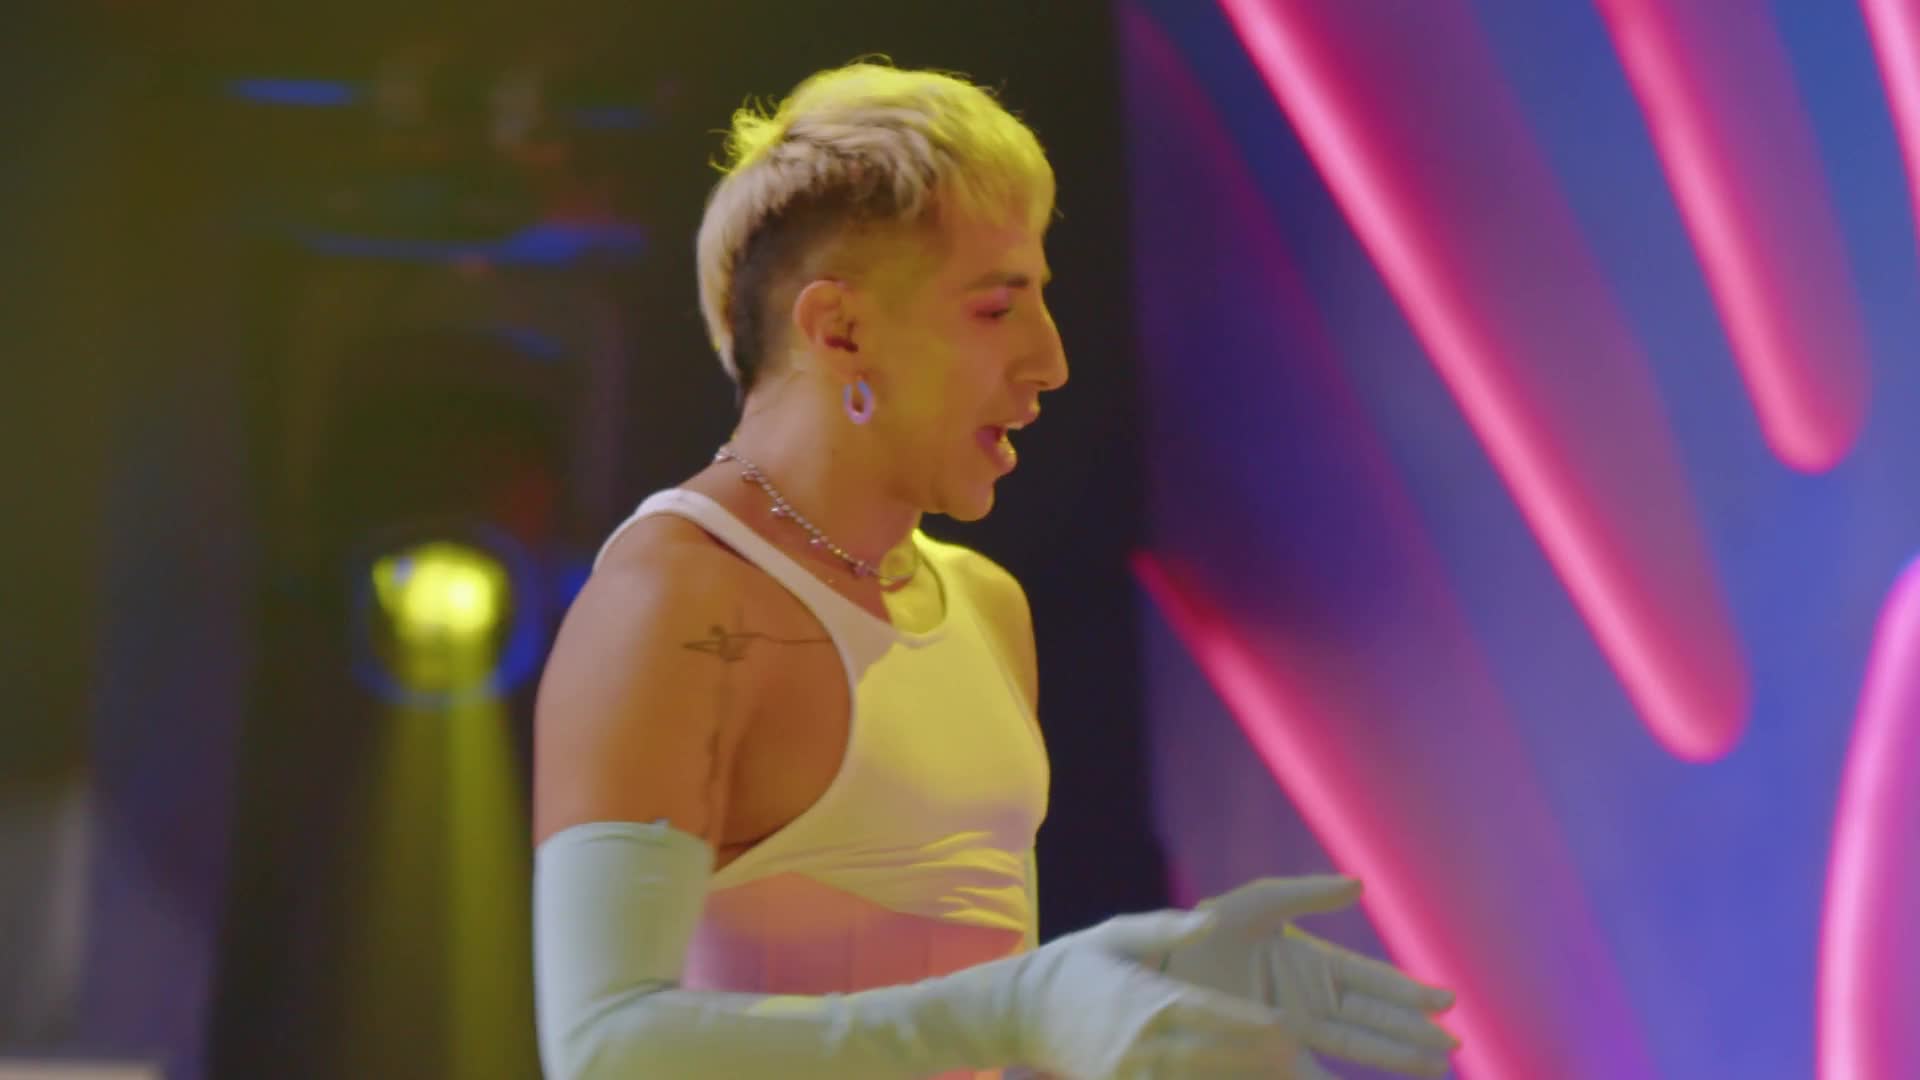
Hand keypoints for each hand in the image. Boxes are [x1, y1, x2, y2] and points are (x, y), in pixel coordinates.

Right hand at [1004, 907, 1308, 1078]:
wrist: (1017, 1011)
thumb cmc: (1073, 964)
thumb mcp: (1116, 933)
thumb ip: (1167, 929)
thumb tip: (1213, 920)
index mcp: (1148, 999)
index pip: (1213, 1015)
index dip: (1254, 1025)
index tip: (1289, 1030)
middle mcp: (1143, 1043)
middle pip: (1214, 1061)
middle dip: (1258, 1065)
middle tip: (1296, 1064)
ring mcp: (1129, 1076)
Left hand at [1162, 877, 1458, 1077]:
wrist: (1159, 964)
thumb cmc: (1207, 928)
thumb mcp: (1255, 904)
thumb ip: (1304, 893)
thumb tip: (1358, 886)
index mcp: (1310, 963)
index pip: (1370, 981)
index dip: (1408, 992)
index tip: (1446, 1001)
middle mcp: (1309, 1001)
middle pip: (1372, 1020)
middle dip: (1411, 1034)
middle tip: (1453, 1049)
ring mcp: (1292, 1030)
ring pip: (1354, 1046)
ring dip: (1393, 1057)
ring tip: (1435, 1068)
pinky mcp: (1269, 1053)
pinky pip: (1313, 1072)